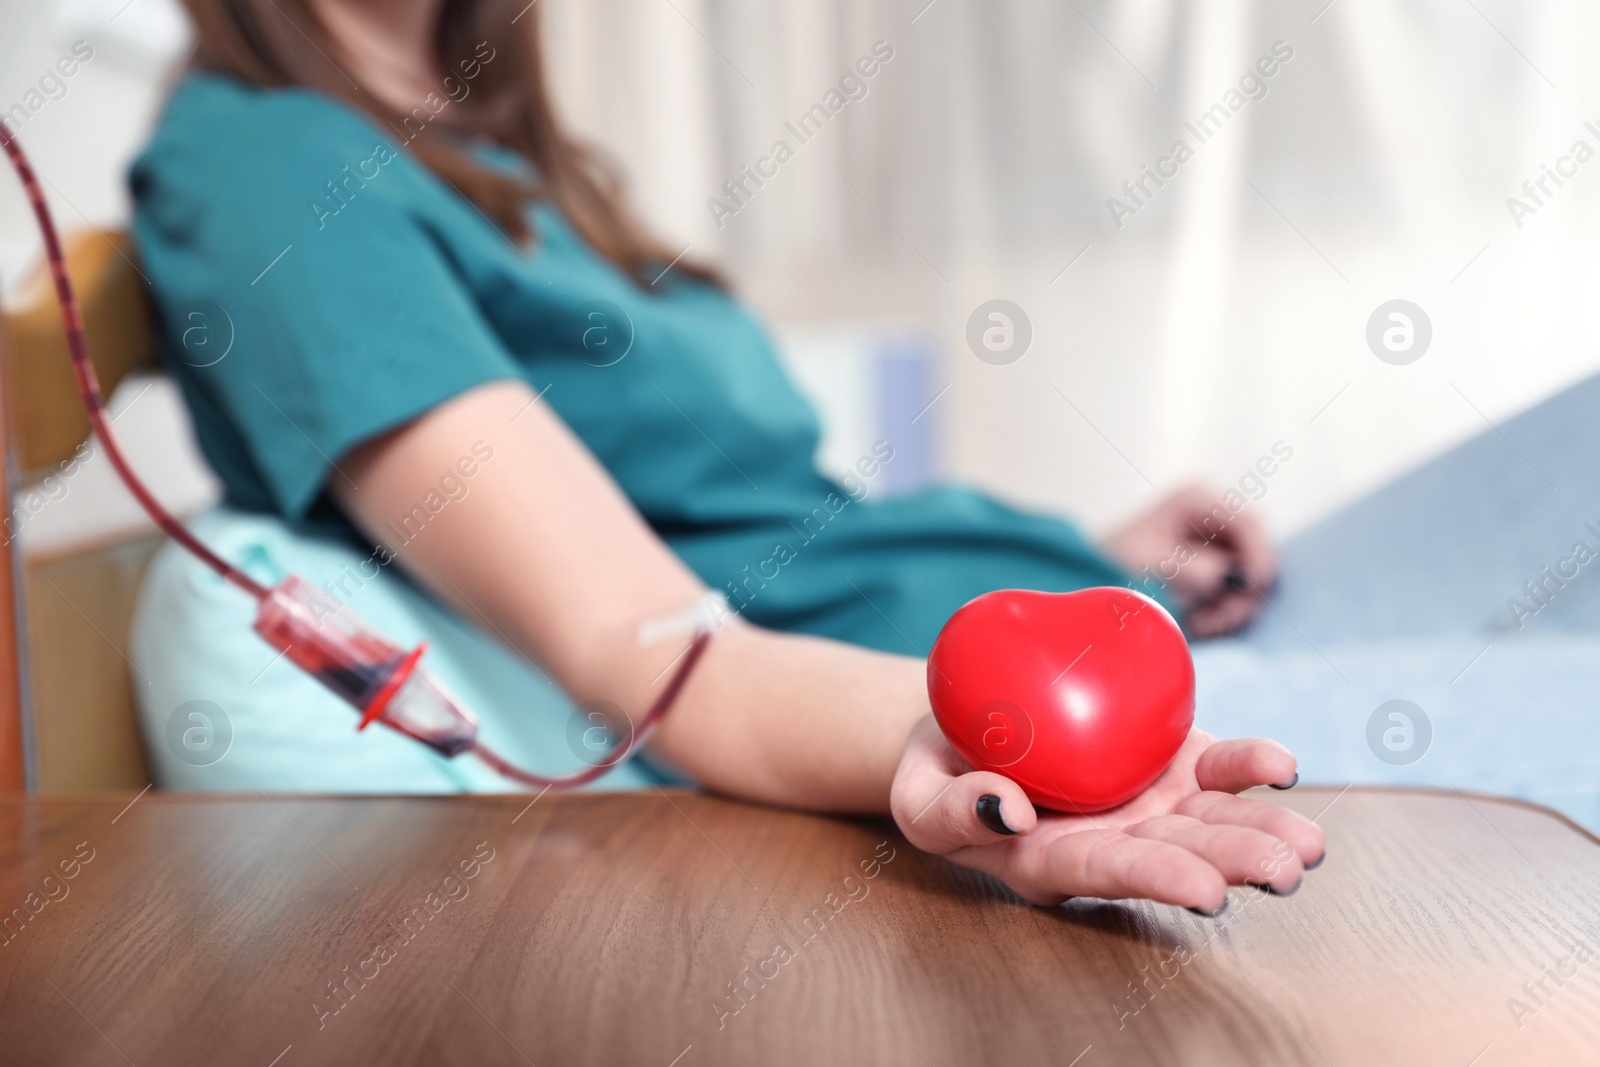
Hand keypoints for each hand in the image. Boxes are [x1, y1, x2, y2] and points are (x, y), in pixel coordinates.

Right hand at [890, 715, 1323, 911]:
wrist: (963, 729)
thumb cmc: (936, 771)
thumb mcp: (918, 797)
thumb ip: (952, 811)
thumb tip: (1009, 810)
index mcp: (1054, 861)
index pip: (1111, 872)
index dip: (1159, 879)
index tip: (1206, 891)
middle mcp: (1114, 840)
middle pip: (1181, 854)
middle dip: (1235, 860)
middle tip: (1286, 869)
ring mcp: (1148, 802)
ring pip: (1214, 819)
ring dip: (1263, 828)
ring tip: (1310, 845)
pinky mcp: (1167, 759)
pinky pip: (1216, 766)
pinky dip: (1249, 766)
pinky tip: (1280, 768)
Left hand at [1101, 484, 1276, 636]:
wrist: (1091, 576)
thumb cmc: (1113, 562)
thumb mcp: (1154, 562)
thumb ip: (1196, 569)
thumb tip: (1229, 579)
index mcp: (1198, 499)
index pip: (1249, 523)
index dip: (1259, 555)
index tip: (1252, 586)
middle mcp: (1212, 516)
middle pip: (1254, 551)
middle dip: (1243, 589)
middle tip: (1221, 617)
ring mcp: (1215, 542)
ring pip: (1247, 576)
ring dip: (1232, 605)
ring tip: (1203, 624)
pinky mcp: (1213, 567)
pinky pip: (1233, 591)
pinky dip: (1222, 609)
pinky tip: (1200, 622)